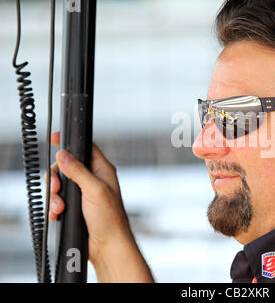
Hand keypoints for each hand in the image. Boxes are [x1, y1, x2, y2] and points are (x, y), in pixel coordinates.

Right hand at [44, 131, 152, 281]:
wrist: (107, 246)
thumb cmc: (110, 219)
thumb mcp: (95, 191)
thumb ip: (79, 172)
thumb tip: (64, 154)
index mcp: (102, 170)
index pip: (85, 148)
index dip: (70, 143)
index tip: (55, 139)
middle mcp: (92, 179)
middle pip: (66, 166)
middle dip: (57, 178)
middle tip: (57, 188)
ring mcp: (83, 193)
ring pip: (59, 184)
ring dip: (55, 196)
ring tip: (61, 208)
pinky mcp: (74, 206)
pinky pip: (58, 200)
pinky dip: (55, 207)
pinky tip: (59, 214)